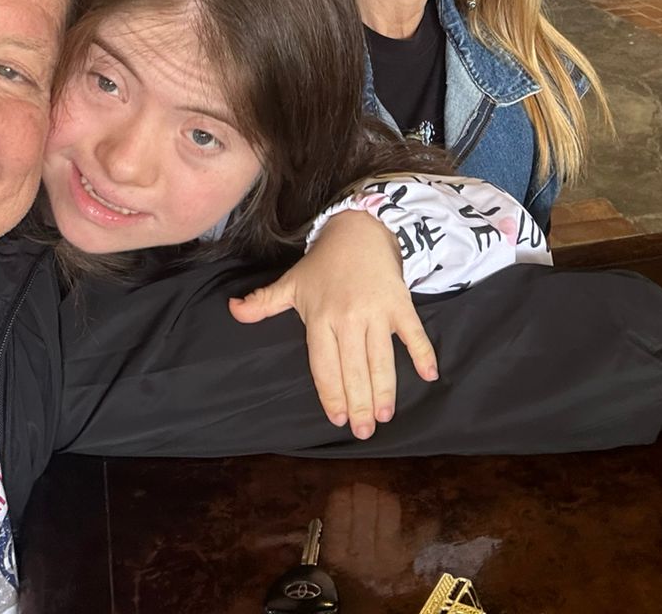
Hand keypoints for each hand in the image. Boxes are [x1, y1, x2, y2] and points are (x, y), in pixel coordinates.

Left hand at [228, 210, 438, 438]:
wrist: (359, 230)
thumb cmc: (323, 264)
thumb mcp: (291, 283)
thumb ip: (263, 303)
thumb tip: (232, 310)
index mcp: (320, 318)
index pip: (324, 366)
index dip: (331, 394)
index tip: (337, 418)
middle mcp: (348, 318)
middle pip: (353, 369)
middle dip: (359, 404)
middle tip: (363, 431)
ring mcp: (376, 311)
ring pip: (381, 359)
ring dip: (384, 390)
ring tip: (384, 416)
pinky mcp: (400, 303)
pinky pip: (413, 332)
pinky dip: (422, 352)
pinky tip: (429, 375)